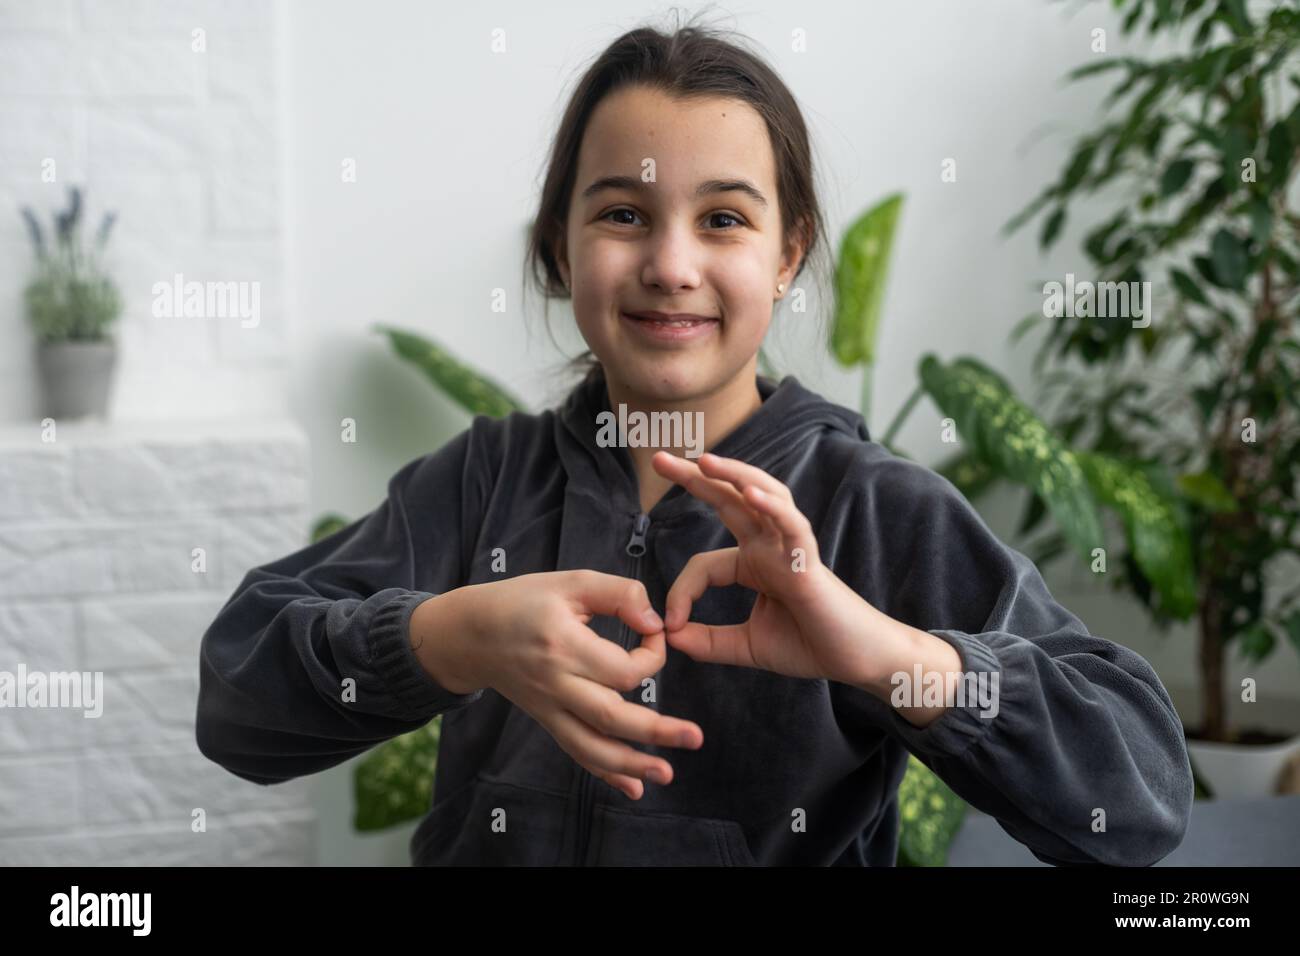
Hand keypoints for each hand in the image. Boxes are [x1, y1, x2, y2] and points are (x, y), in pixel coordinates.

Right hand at [414, 571, 703, 800]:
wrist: (471, 634)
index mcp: (563, 645)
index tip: (655, 633)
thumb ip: (619, 594)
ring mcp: (549, 708)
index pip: (622, 668)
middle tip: (696, 737)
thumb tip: (656, 621)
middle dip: (657, 730)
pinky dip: (605, 774)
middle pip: (611, 717)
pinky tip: (633, 789)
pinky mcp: (547, 721)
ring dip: (632, 765)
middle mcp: (556, 684)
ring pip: (593, 747)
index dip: (652, 656)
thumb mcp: (570, 581)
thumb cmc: (523, 601)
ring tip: (667, 775)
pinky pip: (577, 753)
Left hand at [651, 450, 887, 685]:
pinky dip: (773, 507)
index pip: (703, 564)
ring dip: (734, 475)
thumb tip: (668, 637)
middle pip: (729, 501)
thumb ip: (709, 642)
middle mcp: (769, 547)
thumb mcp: (747, 645)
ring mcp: (790, 549)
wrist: (857, 660)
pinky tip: (750, 493)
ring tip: (705, 460)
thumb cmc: (811, 645)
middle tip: (659, 458)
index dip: (681, 592)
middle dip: (695, 478)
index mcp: (754, 564)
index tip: (669, 625)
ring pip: (762, 496)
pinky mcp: (810, 561)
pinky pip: (792, 525)